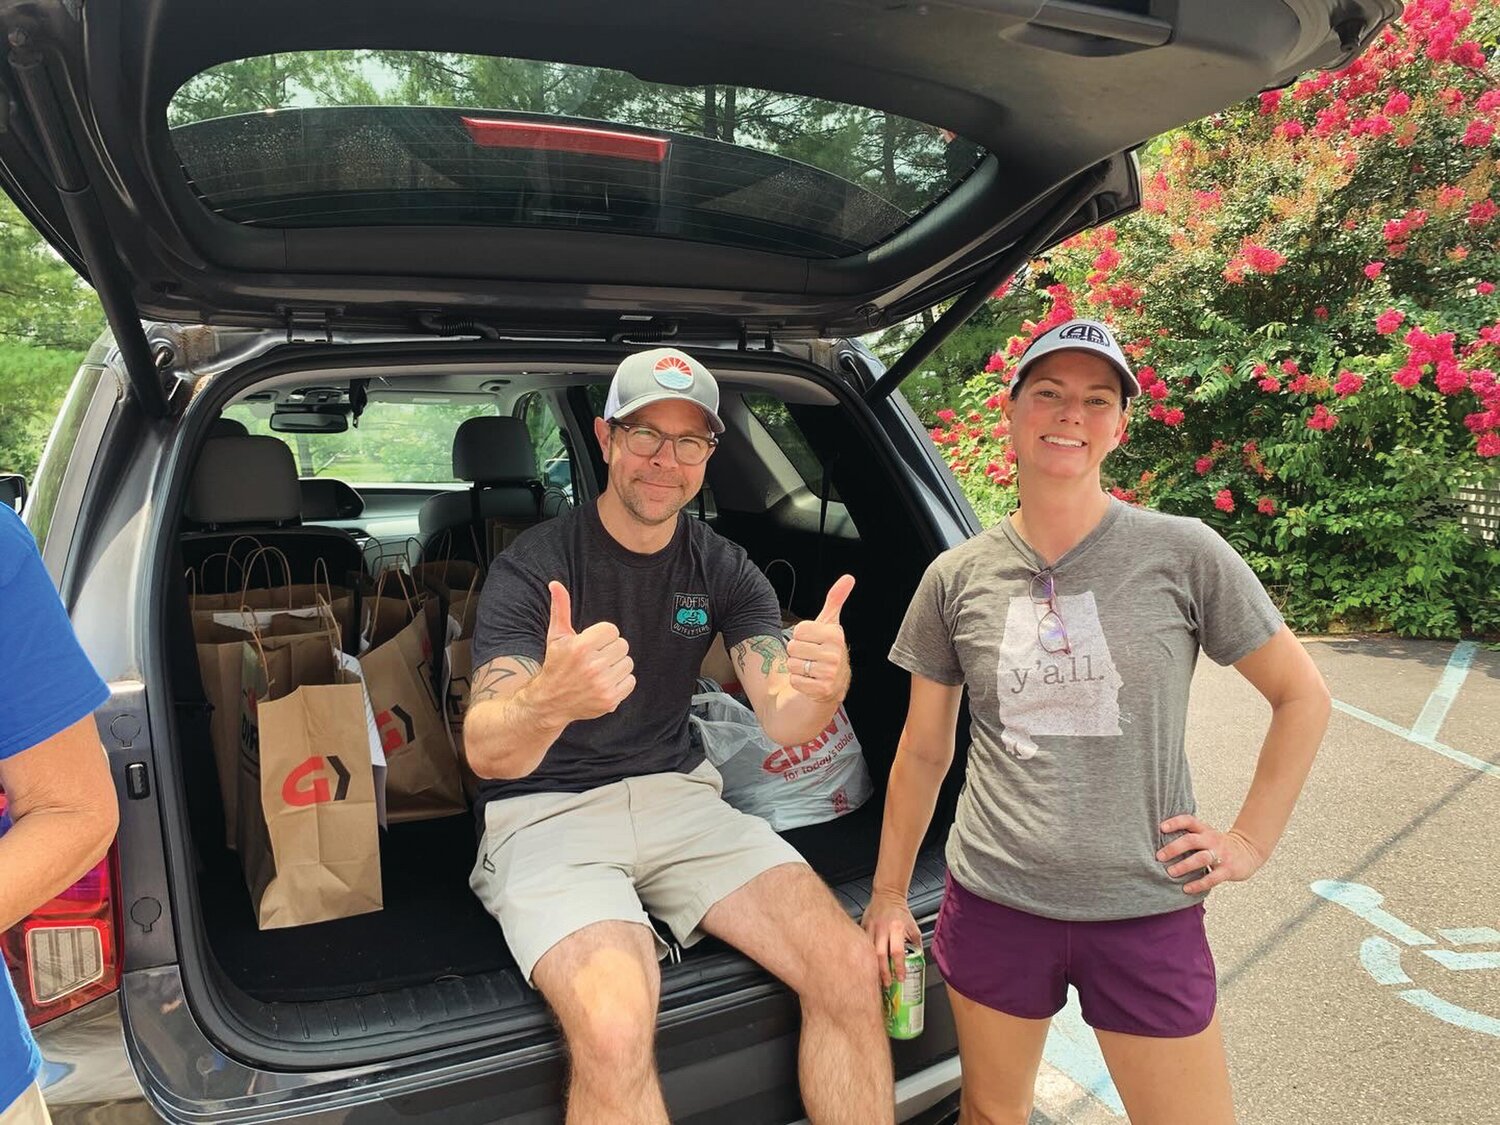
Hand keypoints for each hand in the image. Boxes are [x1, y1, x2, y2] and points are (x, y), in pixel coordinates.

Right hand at [540, 581, 634, 721]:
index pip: (612, 630)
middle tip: (595, 658)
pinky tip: (605, 683)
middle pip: (622, 645)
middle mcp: (593, 666)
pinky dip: (621, 681)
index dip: (602, 636)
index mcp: (581, 647)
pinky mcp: (610, 700)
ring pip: (628, 663)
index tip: (590, 645)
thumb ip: (560, 608)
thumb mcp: (556, 636)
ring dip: (616, 665)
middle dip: (610, 650)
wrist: (550, 702)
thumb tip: (556, 584)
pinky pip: (631, 680)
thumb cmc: (555, 665)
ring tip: (599, 671)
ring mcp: (602, 684)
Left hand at [785, 574, 853, 703]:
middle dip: (798, 653)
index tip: (813, 643)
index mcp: (835, 635)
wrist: (831, 686)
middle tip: (811, 658)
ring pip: (792, 665)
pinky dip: (798, 683)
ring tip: (811, 670)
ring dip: (797, 669)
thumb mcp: (830, 625)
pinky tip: (810, 682)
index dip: (801, 637)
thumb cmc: (826, 651)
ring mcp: (829, 674)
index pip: (799, 630)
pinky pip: (794, 681)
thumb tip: (848, 578)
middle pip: (793, 647)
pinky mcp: (821, 691)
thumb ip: (835, 600)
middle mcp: (835, 654)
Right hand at [862, 887, 920, 987]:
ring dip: (873, 967)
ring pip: (869, 952)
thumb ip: (915, 944)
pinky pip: (862, 945)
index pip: (897, 952)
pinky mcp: (863, 928)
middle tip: (887, 984)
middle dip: (883, 972)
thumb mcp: (913, 927)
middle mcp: (883, 929)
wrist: (887, 895)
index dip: (899, 967)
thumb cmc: (900, 912)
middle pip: (880, 955)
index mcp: (897, 928)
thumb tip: (918, 960)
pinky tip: (866, 965)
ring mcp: (871, 929)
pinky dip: (864, 957)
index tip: (900, 978)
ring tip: (876, 979)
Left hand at [1158, 814, 1266, 894]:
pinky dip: (1198, 884)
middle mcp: (1212, 840)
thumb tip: (1157, 841)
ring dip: (1184, 866)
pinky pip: (1212, 878)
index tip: (1161, 827)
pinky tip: (1186, 889)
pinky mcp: (1228, 870)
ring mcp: (1221, 855)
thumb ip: (1188, 836)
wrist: (1248, 852)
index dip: (1175, 822)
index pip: (1189, 821)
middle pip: (1191, 840)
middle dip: (1174, 848)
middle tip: (1159, 857)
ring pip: (1201, 858)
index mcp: (1205, 830)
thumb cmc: (1218, 845)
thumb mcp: (1206, 835)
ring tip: (1170, 873)